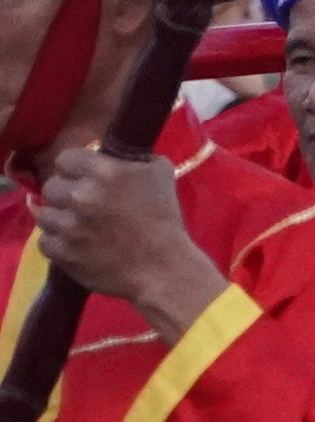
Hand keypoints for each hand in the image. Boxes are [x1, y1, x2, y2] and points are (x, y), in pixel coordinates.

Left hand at [23, 144, 225, 325]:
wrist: (163, 268)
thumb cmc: (165, 219)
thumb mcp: (160, 174)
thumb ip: (134, 158)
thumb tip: (114, 153)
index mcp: (105, 172)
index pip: (65, 158)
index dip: (75, 167)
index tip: (83, 176)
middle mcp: (81, 195)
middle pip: (51, 185)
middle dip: (66, 192)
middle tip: (82, 203)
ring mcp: (68, 226)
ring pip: (43, 213)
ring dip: (58, 217)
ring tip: (75, 224)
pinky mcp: (61, 251)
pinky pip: (45, 240)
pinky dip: (57, 241)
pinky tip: (74, 243)